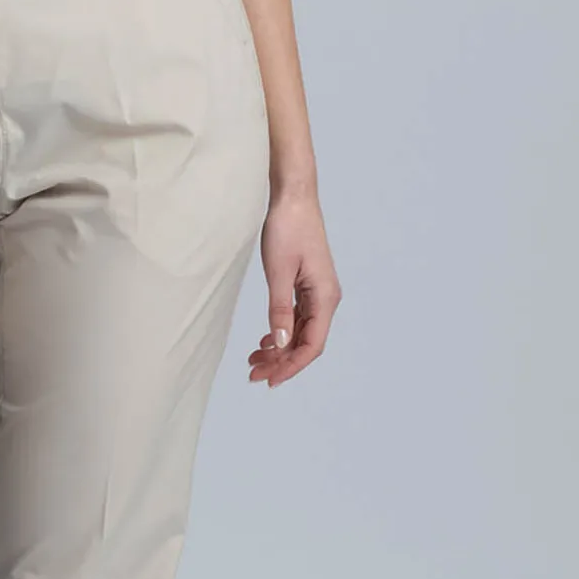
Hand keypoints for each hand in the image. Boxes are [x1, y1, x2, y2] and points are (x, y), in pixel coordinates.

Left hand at [248, 189, 340, 387]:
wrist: (293, 197)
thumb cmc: (287, 228)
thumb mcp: (278, 272)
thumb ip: (279, 310)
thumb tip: (281, 344)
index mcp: (325, 297)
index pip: (312, 345)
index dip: (291, 366)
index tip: (269, 380)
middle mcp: (326, 298)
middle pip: (306, 343)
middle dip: (280, 362)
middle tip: (252, 375)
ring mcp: (317, 293)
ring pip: (300, 333)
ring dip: (279, 350)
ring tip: (252, 361)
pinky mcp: (306, 286)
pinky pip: (296, 319)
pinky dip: (280, 333)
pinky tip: (264, 342)